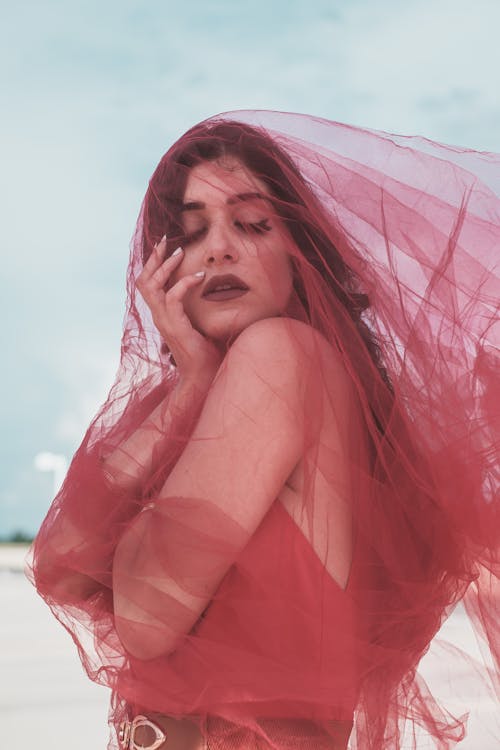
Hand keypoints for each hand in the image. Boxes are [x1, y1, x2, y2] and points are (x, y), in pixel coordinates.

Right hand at [136, 237, 223, 381]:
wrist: (204, 377)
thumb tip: (214, 291)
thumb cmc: (206, 353)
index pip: (148, 284)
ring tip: (180, 253)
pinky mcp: (175, 327)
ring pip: (153, 286)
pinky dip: (185, 283)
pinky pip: (173, 298)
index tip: (165, 246)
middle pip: (144, 281)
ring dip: (165, 267)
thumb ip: (199, 309)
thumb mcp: (200, 324)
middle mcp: (159, 317)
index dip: (153, 264)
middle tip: (166, 241)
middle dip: (153, 258)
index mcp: (162, 315)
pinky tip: (200, 276)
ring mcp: (164, 322)